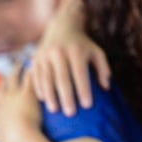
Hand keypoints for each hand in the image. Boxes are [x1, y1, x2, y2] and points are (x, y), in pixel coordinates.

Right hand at [0, 68, 42, 141]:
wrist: (21, 139)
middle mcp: (2, 101)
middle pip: (2, 87)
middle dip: (5, 79)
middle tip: (8, 73)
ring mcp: (13, 96)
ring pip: (14, 79)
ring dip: (17, 70)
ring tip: (20, 64)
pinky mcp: (26, 94)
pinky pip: (28, 80)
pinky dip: (31, 72)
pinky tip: (34, 65)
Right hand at [27, 0, 109, 115]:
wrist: (62, 27)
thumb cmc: (83, 45)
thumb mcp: (97, 52)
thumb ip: (103, 68)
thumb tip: (106, 87)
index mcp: (76, 51)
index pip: (80, 73)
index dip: (84, 90)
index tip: (88, 105)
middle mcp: (59, 52)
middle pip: (62, 78)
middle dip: (66, 97)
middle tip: (71, 114)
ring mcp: (45, 55)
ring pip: (47, 79)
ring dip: (51, 96)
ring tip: (55, 111)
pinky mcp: (36, 59)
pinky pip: (36, 76)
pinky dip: (39, 89)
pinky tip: (44, 101)